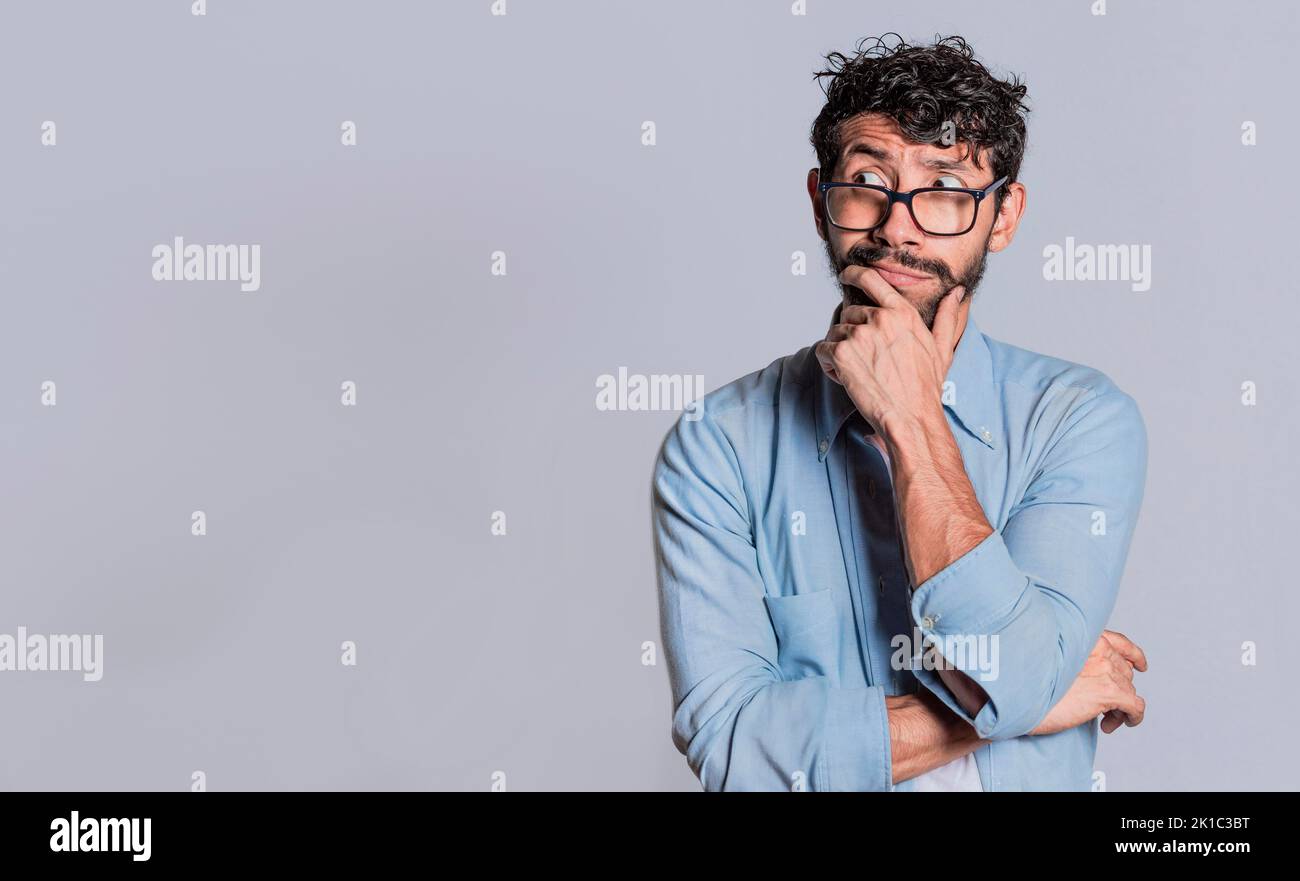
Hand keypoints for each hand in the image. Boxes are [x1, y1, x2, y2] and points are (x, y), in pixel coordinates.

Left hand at [814, 266, 967, 437]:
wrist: (911, 418)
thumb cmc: (926, 387)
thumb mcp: (941, 348)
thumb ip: (946, 317)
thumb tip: (956, 293)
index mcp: (902, 313)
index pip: (872, 280)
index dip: (854, 274)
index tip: (846, 274)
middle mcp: (880, 319)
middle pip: (849, 313)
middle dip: (851, 333)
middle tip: (865, 360)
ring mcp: (859, 335)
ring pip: (834, 333)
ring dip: (840, 351)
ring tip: (858, 372)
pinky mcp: (841, 353)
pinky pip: (823, 351)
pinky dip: (829, 366)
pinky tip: (846, 379)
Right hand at [1031, 630, 1148, 735]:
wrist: (1020, 696)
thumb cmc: (1029, 681)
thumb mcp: (1054, 660)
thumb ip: (1078, 659)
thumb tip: (1098, 676)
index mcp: (1084, 638)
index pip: (1120, 642)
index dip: (1133, 655)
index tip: (1139, 665)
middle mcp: (1098, 648)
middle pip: (1124, 671)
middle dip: (1119, 688)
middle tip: (1104, 706)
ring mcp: (1105, 669)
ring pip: (1130, 690)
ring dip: (1120, 706)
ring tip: (1103, 719)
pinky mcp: (1109, 692)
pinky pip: (1136, 706)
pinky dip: (1132, 717)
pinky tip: (1115, 724)